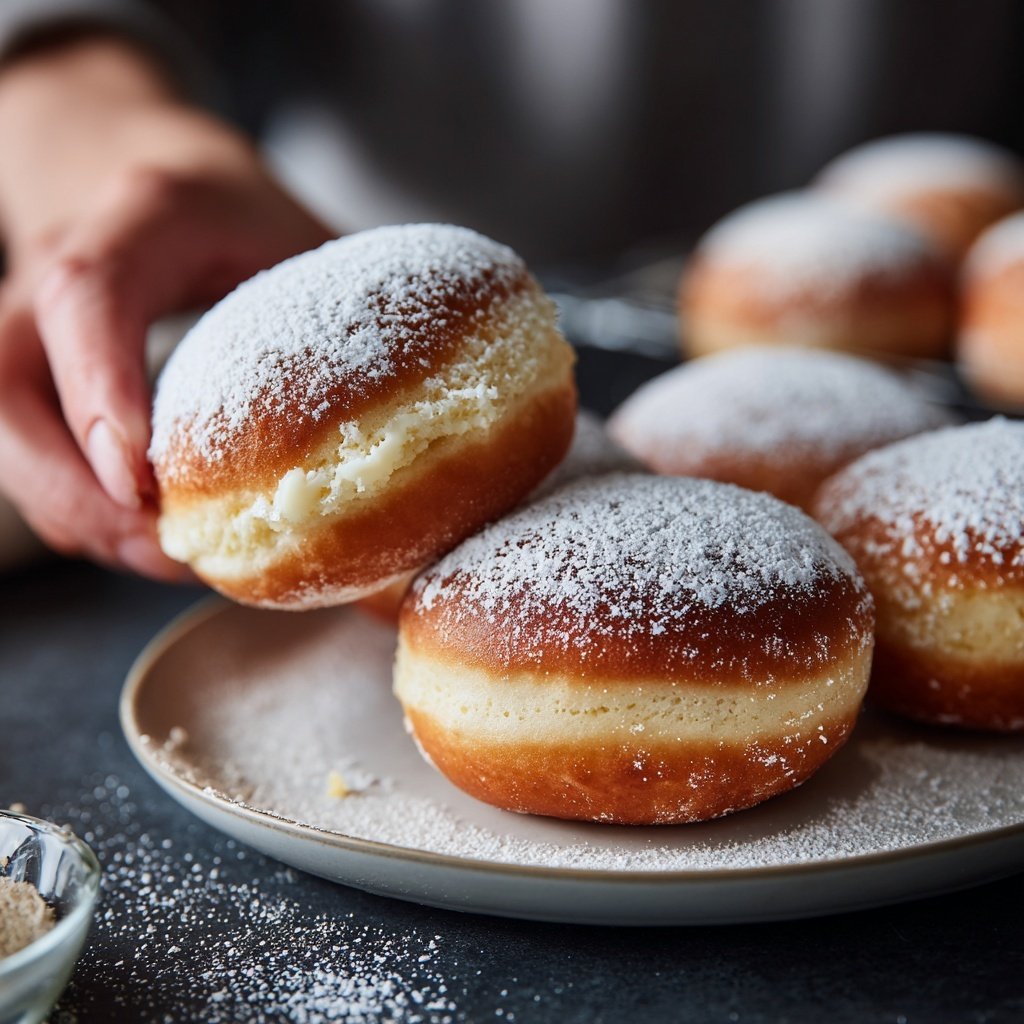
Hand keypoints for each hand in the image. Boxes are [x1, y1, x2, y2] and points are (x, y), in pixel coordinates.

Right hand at [0, 37, 332, 578]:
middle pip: (10, 383)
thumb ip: (345, 308)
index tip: (142, 481)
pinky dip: (77, 504)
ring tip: (161, 560)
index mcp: (143, 217)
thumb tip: (424, 415)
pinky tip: (142, 535)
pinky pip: (25, 447)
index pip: (90, 295)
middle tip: (162, 550)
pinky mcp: (30, 367)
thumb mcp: (299, 238)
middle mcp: (61, 264)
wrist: (141, 169)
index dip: (102, 390)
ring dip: (75, 512)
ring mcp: (31, 320)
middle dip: (75, 488)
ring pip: (8, 428)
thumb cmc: (233, 211)